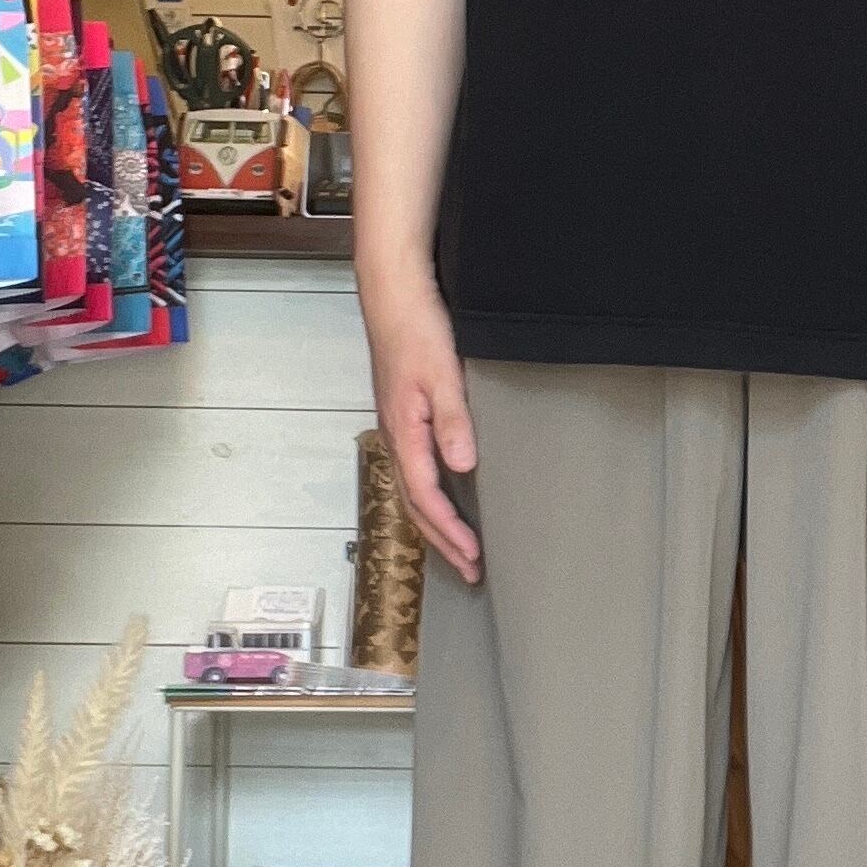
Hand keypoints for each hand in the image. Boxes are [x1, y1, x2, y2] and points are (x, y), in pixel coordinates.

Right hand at [363, 270, 480, 583]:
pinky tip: (445, 503)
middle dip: (443, 542)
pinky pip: (414, 472)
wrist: (393, 294)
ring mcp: (397, 430)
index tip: (473, 557)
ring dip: (436, 525)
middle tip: (470, 571)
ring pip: (413, 491)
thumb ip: (452, 420)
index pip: (426, 497)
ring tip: (460, 550)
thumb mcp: (441, 373)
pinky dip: (430, 499)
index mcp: (404, 432)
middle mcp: (396, 438)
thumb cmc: (416, 329)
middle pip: (416, 505)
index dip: (450, 531)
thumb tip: (462, 466)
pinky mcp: (403, 419)